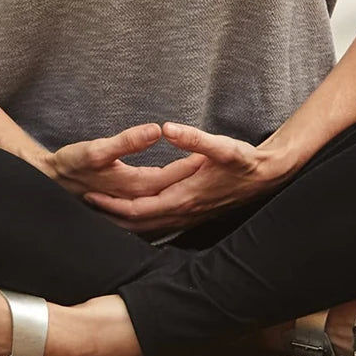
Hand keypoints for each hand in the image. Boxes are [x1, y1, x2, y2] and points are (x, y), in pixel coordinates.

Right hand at [41, 123, 197, 202]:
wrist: (48, 180)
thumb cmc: (71, 163)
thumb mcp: (97, 150)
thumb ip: (127, 142)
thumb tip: (157, 130)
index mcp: (133, 186)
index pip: (171, 177)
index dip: (190, 166)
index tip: (210, 155)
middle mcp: (134, 199)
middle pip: (171, 191)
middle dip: (190, 180)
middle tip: (212, 166)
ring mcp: (128, 204)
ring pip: (163, 204)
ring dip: (180, 193)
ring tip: (199, 180)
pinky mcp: (122, 204)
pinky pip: (150, 209)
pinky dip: (165, 204)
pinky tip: (172, 199)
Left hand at [79, 122, 294, 235]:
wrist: (267, 176)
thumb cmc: (245, 161)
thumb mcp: (221, 145)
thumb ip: (193, 138)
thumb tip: (166, 127)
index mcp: (184, 197)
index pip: (139, 209)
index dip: (113, 205)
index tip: (91, 196)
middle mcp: (184, 212)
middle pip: (138, 223)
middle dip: (112, 216)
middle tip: (88, 205)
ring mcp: (189, 217)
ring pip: (149, 227)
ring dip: (125, 222)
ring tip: (103, 212)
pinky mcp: (194, 214)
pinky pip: (160, 224)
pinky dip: (142, 222)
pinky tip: (135, 217)